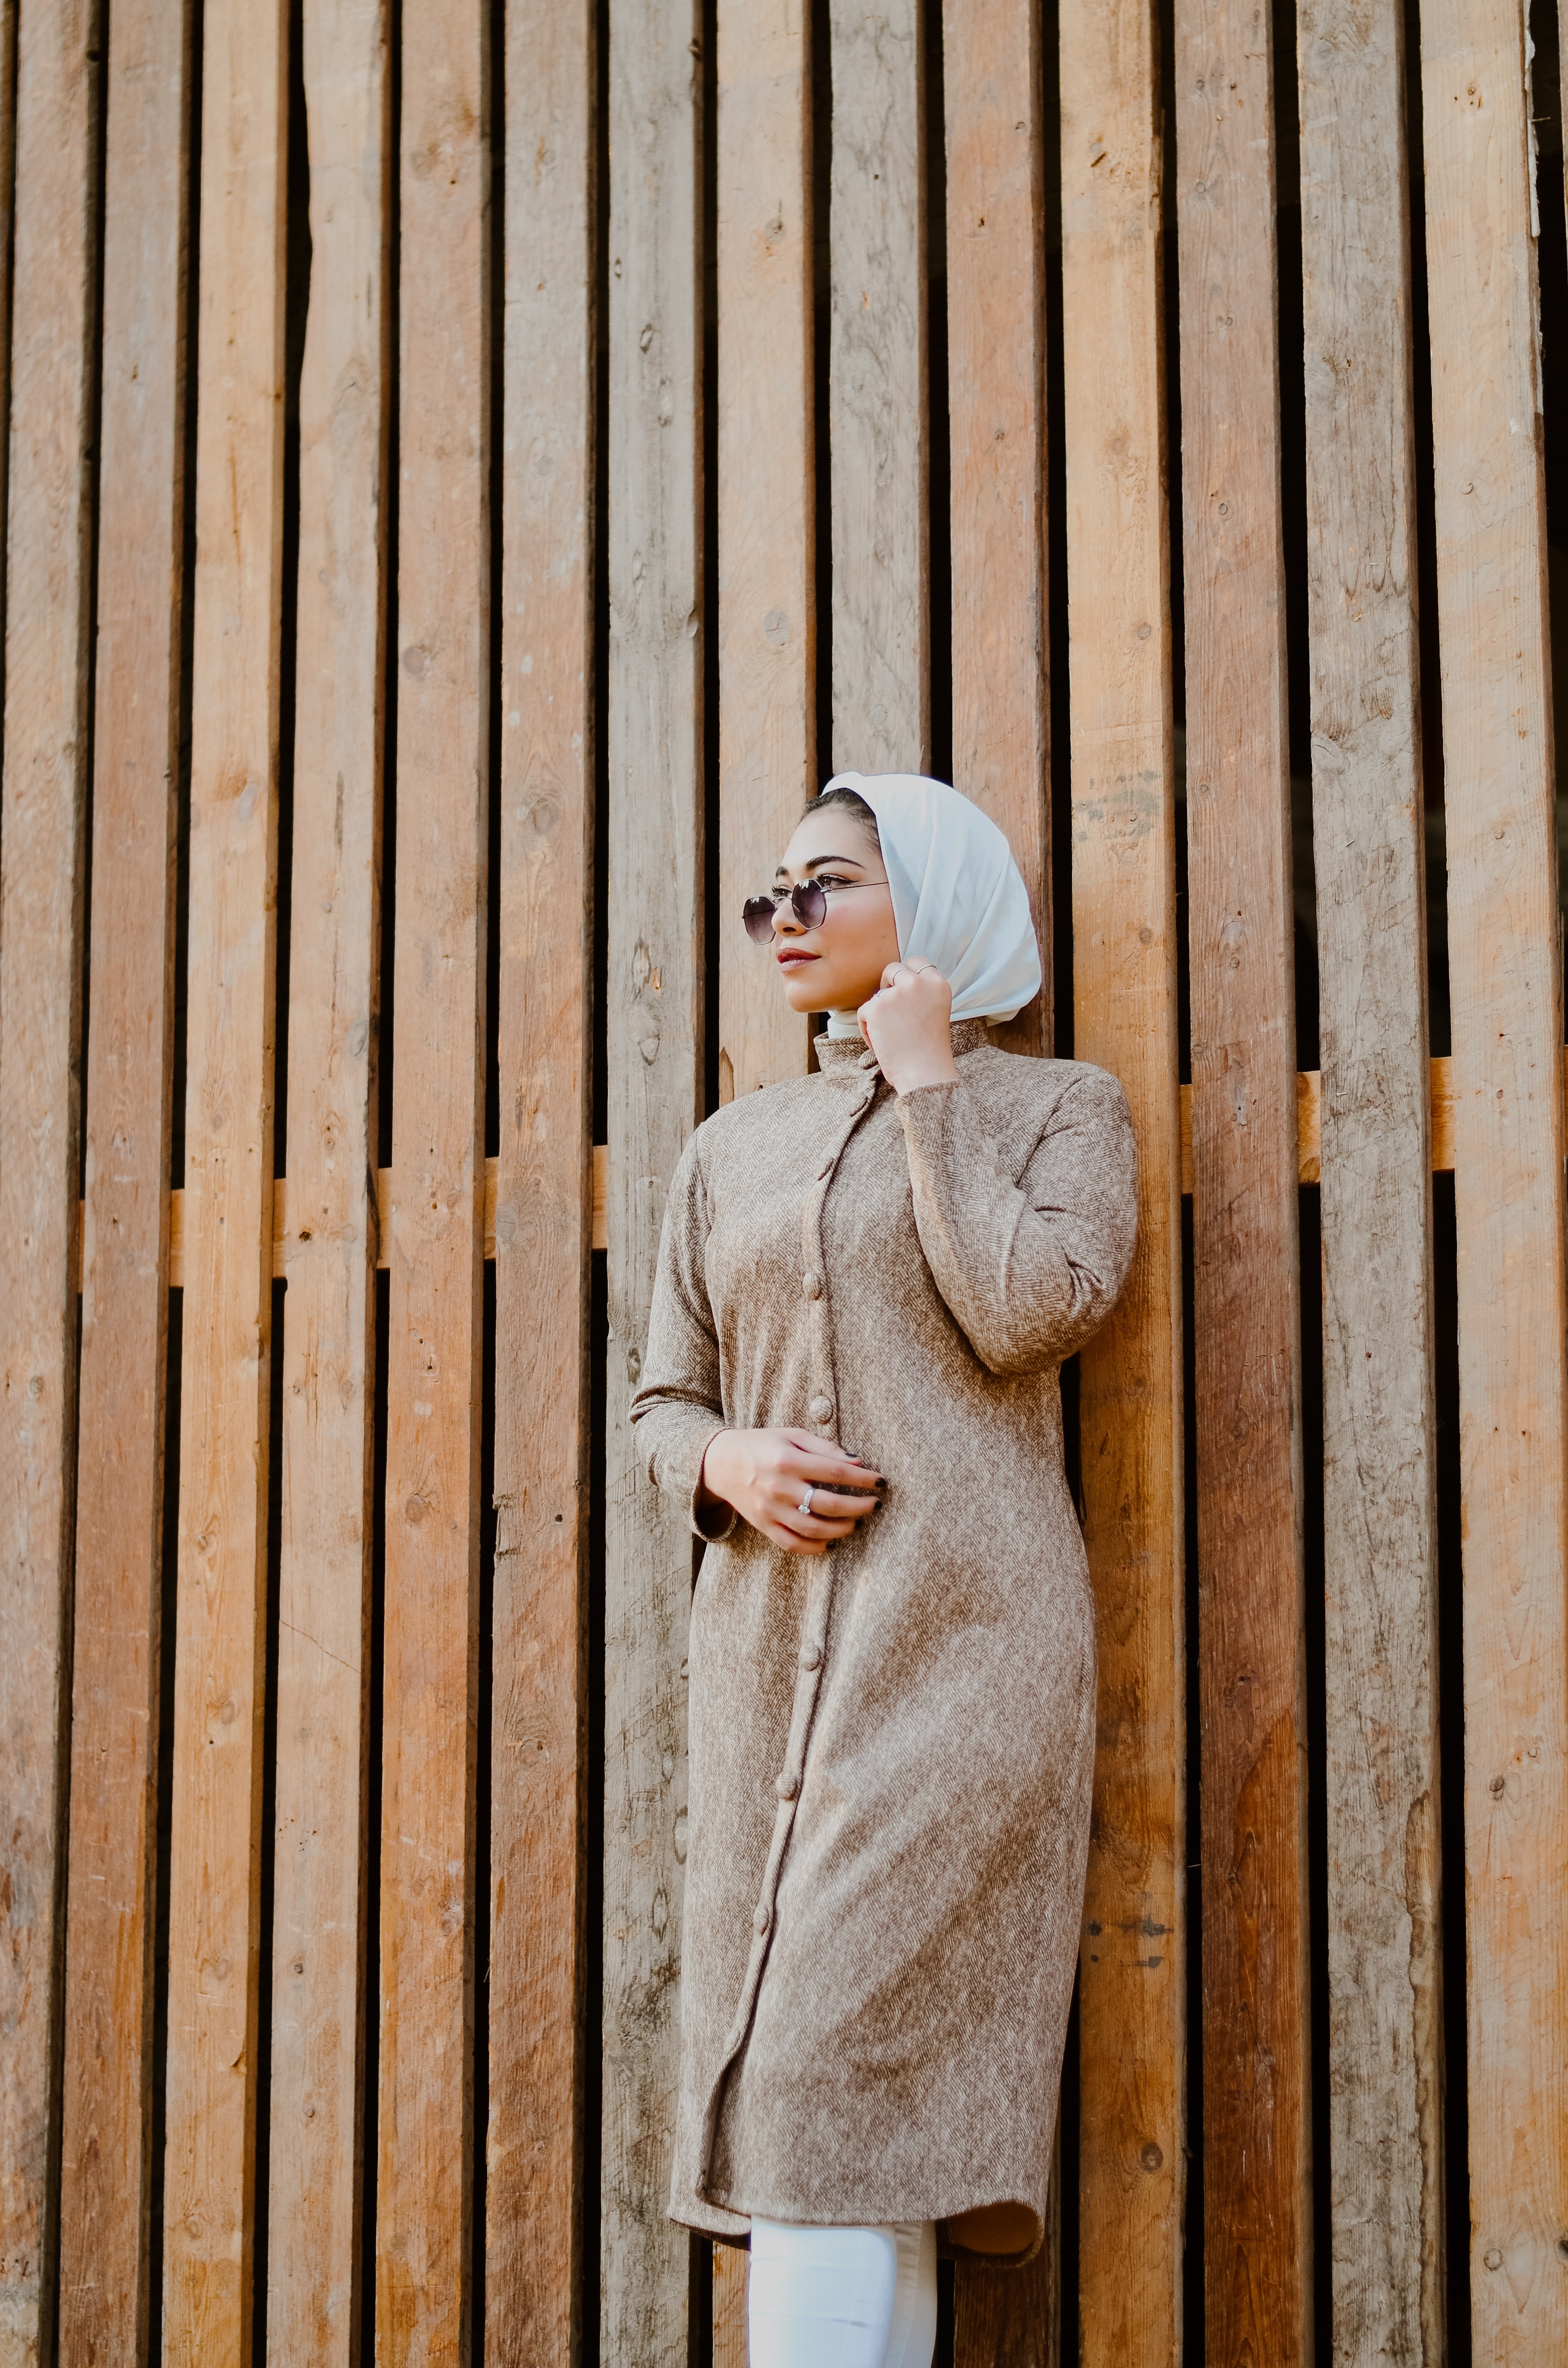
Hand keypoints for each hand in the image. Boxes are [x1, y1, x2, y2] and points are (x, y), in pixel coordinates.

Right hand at [698, 1428, 883, 1555]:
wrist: (720, 1463)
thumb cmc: (762, 1445)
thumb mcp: (792, 1436)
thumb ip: (825, 1448)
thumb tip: (857, 1461)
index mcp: (788, 1460)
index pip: (837, 1472)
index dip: (863, 1478)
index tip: (881, 1481)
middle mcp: (780, 1487)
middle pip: (830, 1504)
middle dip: (860, 1506)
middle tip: (875, 1505)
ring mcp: (771, 1510)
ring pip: (815, 1529)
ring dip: (843, 1529)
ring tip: (857, 1522)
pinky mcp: (764, 1526)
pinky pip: (794, 1544)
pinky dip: (816, 1547)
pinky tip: (831, 1541)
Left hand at [858, 960, 956, 1093]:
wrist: (925, 1074)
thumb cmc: (929, 1051)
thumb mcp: (936, 1011)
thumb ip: (921, 994)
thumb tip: (896, 985)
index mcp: (938, 983)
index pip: (916, 962)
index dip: (906, 974)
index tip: (903, 989)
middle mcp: (918, 983)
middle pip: (893, 969)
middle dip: (888, 986)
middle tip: (891, 1011)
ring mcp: (896, 993)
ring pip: (878, 994)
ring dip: (879, 1013)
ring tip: (891, 1037)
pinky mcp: (876, 1007)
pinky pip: (864, 1012)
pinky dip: (868, 1028)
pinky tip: (882, 1043)